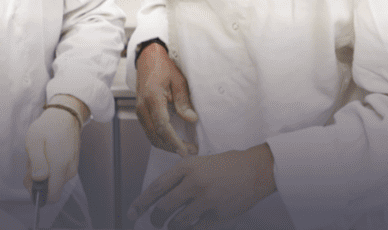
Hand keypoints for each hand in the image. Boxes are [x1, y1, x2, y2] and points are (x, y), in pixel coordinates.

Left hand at [23, 106, 80, 202]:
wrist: (65, 115)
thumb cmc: (48, 127)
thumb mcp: (34, 141)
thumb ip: (37, 162)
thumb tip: (39, 179)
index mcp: (60, 166)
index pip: (52, 196)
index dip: (38, 192)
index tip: (30, 178)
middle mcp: (69, 170)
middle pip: (51, 189)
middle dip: (38, 180)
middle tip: (32, 162)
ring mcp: (72, 167)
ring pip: (54, 181)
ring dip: (43, 173)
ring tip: (39, 155)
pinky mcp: (72, 164)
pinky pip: (59, 173)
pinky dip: (50, 168)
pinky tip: (46, 154)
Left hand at [128, 144, 276, 229]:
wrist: (255, 170)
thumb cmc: (226, 166)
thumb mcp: (199, 163)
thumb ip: (180, 179)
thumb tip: (159, 199)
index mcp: (186, 167)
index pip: (156, 188)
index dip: (140, 203)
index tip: (132, 214)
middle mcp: (194, 183)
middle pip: (163, 208)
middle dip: (156, 219)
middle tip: (156, 222)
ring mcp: (206, 200)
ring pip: (178, 221)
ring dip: (173, 225)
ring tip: (174, 223)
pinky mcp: (218, 214)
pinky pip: (196, 228)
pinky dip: (190, 229)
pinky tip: (192, 224)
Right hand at [136, 43, 198, 155]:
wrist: (147, 59)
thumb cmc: (163, 67)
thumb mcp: (179, 80)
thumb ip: (184, 101)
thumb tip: (192, 119)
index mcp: (152, 98)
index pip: (163, 126)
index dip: (174, 141)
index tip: (185, 150)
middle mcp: (142, 107)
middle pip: (156, 136)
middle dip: (172, 147)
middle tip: (190, 151)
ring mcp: (139, 111)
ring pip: (151, 136)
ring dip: (167, 145)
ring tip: (184, 148)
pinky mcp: (140, 113)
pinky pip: (149, 131)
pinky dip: (161, 139)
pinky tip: (173, 140)